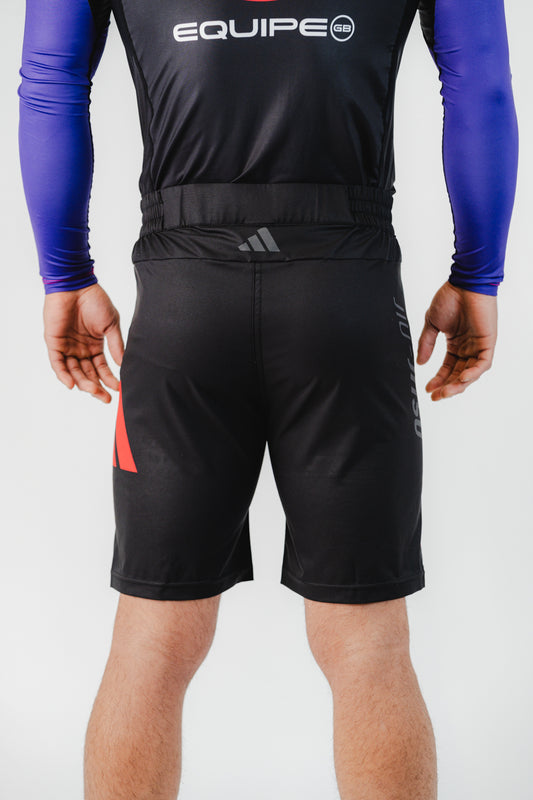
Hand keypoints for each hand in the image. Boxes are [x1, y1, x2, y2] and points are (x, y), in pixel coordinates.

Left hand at [43, 283, 123, 402]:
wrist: (77, 285)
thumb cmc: (95, 300)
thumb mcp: (111, 325)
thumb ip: (116, 345)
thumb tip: (123, 365)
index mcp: (95, 346)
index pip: (102, 369)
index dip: (109, 380)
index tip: (117, 389)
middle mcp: (81, 349)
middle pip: (88, 374)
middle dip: (97, 388)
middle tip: (105, 398)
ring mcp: (68, 347)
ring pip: (74, 372)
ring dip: (84, 383)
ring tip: (94, 391)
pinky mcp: (54, 342)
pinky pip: (58, 363)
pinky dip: (64, 375)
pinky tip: (73, 384)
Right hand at [416, 280, 496, 400]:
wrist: (464, 283)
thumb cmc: (450, 297)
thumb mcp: (432, 324)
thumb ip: (426, 344)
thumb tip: (420, 362)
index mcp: (456, 344)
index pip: (447, 368)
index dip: (438, 380)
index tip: (428, 389)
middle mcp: (468, 347)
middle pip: (458, 375)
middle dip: (447, 387)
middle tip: (435, 396)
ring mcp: (478, 346)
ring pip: (471, 373)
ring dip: (458, 384)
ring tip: (445, 392)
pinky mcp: (488, 342)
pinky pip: (483, 363)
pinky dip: (473, 373)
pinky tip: (461, 379)